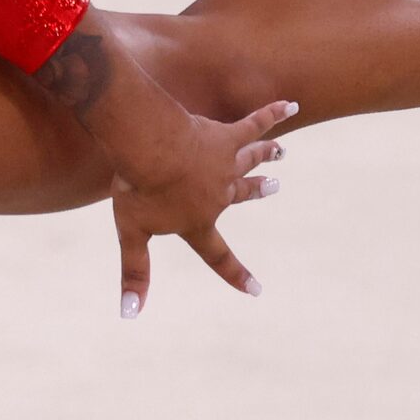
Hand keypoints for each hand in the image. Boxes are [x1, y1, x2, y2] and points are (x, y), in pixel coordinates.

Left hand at [111, 99, 296, 317]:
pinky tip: (290, 104)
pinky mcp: (225, 136)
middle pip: (242, 194)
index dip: (234, 274)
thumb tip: (128, 315)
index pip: (216, 255)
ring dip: (266, 156)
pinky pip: (254, 123)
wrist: (150, 149)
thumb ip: (134, 273)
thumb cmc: (139, 190)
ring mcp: (225, 164)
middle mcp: (219, 195)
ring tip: (281, 154)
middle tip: (276, 185)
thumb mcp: (131, 234)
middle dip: (259, 190)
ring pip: (250, 160)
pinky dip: (273, 114)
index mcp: (198, 222)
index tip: (256, 290)